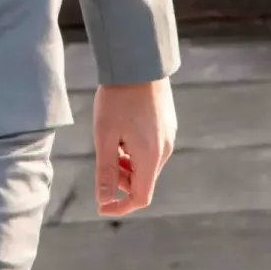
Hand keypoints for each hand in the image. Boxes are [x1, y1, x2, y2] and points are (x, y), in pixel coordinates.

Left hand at [93, 76, 175, 216]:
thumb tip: (104, 201)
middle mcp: (164, 150)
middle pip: (143, 180)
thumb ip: (106, 171)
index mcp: (150, 157)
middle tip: (103, 161)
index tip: (102, 208)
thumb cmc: (118, 97)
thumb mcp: (105, 135)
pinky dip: (135, 149)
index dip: (121, 207)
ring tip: (110, 141)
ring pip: (146, 163)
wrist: (138, 61)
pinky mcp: (168, 123)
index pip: (141, 197)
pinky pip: (151, 147)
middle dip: (122, 180)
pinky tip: (121, 129)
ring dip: (128, 163)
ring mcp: (168, 136)